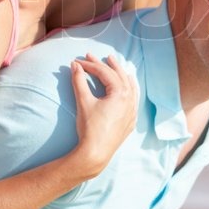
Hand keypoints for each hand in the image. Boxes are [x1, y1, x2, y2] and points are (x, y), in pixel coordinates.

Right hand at [69, 53, 137, 177]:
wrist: (96, 152)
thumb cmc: (90, 127)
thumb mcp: (83, 101)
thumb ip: (79, 80)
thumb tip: (75, 65)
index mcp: (120, 93)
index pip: (104, 73)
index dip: (90, 65)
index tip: (77, 61)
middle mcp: (130, 100)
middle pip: (118, 75)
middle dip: (105, 64)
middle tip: (93, 56)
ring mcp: (132, 110)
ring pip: (130, 85)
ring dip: (120, 73)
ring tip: (114, 63)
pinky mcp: (130, 120)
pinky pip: (134, 98)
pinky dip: (129, 87)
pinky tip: (128, 85)